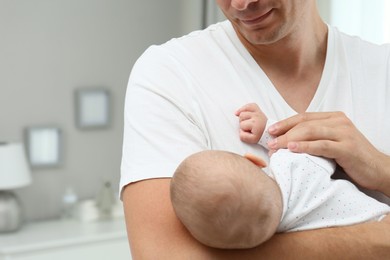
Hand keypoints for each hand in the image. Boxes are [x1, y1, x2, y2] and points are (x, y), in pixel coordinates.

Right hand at [235, 103, 266, 143]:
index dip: (243, 129)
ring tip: (246, 122)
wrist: (270, 132)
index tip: (248, 132)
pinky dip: (244, 108)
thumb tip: (240, 131)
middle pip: (241, 117)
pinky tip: (240, 112)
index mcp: (255, 123)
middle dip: (242, 123)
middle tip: (248, 128)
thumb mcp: (252, 140)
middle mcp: (256, 115)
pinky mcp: (258, 110)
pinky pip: (249, 105)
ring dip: (242, 117)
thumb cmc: (262, 135)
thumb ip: (243, 136)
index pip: (241, 125)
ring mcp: (257, 112)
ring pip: (243, 111)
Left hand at [267, 111, 388, 192]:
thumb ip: (315, 138)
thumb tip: (286, 141)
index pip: (304, 117)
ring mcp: (344, 133)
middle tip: (270, 143)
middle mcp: (339, 122)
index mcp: (334, 118)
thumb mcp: (331, 143)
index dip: (285, 123)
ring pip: (311, 132)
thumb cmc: (350, 158)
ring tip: (276, 147)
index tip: (271, 131)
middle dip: (284, 132)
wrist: (378, 170)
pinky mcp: (347, 148)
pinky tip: (292, 149)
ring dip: (290, 139)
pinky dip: (305, 146)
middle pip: (304, 123)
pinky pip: (322, 145)